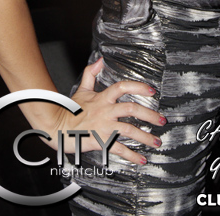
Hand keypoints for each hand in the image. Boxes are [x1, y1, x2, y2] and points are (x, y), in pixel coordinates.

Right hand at [47, 58, 165, 164]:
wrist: (57, 127)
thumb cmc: (71, 110)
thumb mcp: (82, 89)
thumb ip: (91, 73)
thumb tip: (100, 59)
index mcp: (103, 98)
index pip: (122, 87)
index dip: (138, 87)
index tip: (152, 91)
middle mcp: (106, 111)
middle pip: (131, 109)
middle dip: (150, 115)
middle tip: (162, 120)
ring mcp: (104, 127)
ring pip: (129, 130)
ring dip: (145, 137)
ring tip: (156, 142)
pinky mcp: (101, 141)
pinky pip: (119, 149)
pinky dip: (132, 155)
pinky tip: (141, 159)